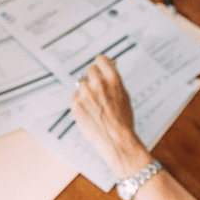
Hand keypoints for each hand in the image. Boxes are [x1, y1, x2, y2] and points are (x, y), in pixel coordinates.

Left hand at [69, 56, 152, 178]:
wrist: (116, 139)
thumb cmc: (122, 120)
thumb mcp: (124, 95)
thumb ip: (114, 80)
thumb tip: (110, 65)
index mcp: (113, 79)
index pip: (101, 59)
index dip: (101, 64)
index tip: (100, 68)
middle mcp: (98, 84)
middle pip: (90, 69)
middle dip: (93, 77)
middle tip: (98, 90)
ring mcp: (85, 94)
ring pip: (82, 84)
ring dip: (87, 91)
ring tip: (95, 105)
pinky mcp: (75, 104)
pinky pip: (76, 97)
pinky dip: (80, 102)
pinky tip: (90, 112)